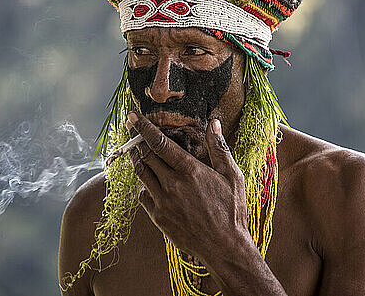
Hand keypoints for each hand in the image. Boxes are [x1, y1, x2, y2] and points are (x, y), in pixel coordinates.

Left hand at [126, 111, 249, 260]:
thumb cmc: (232, 211)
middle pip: (146, 156)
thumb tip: (213, 123)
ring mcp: (163, 202)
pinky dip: (143, 185)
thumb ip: (219, 148)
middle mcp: (172, 184)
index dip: (143, 127)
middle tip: (133, 133)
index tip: (132, 117)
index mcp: (190, 170)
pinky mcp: (158, 217)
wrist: (225, 248)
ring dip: (137, 160)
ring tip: (137, 152)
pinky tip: (150, 183)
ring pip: (141, 174)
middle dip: (137, 142)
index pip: (159, 143)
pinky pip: (142, 196)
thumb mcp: (232, 176)